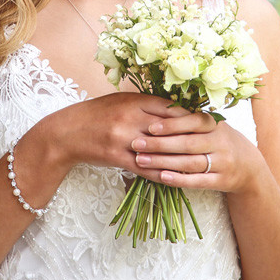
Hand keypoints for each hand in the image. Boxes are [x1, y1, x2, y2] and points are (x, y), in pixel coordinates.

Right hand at [44, 93, 193, 176]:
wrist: (67, 132)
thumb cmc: (96, 113)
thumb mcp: (121, 101)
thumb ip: (145, 104)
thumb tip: (173, 107)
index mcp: (135, 101)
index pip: (171, 108)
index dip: (192, 116)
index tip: (208, 122)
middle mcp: (132, 118)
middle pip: (170, 128)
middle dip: (192, 137)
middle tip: (212, 144)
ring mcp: (124, 138)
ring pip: (160, 150)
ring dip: (181, 159)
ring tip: (200, 164)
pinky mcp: (118, 157)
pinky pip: (145, 168)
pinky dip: (162, 173)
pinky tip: (176, 178)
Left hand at [129, 110, 263, 194]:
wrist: (247, 165)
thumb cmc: (217, 140)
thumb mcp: (209, 126)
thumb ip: (187, 118)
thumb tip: (154, 109)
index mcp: (215, 124)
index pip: (192, 122)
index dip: (171, 125)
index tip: (149, 127)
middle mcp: (220, 142)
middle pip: (188, 143)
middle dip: (160, 144)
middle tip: (136, 144)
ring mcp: (223, 162)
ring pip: (190, 163)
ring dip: (163, 162)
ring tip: (141, 160)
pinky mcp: (222, 181)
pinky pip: (198, 181)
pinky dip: (178, 179)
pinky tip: (161, 176)